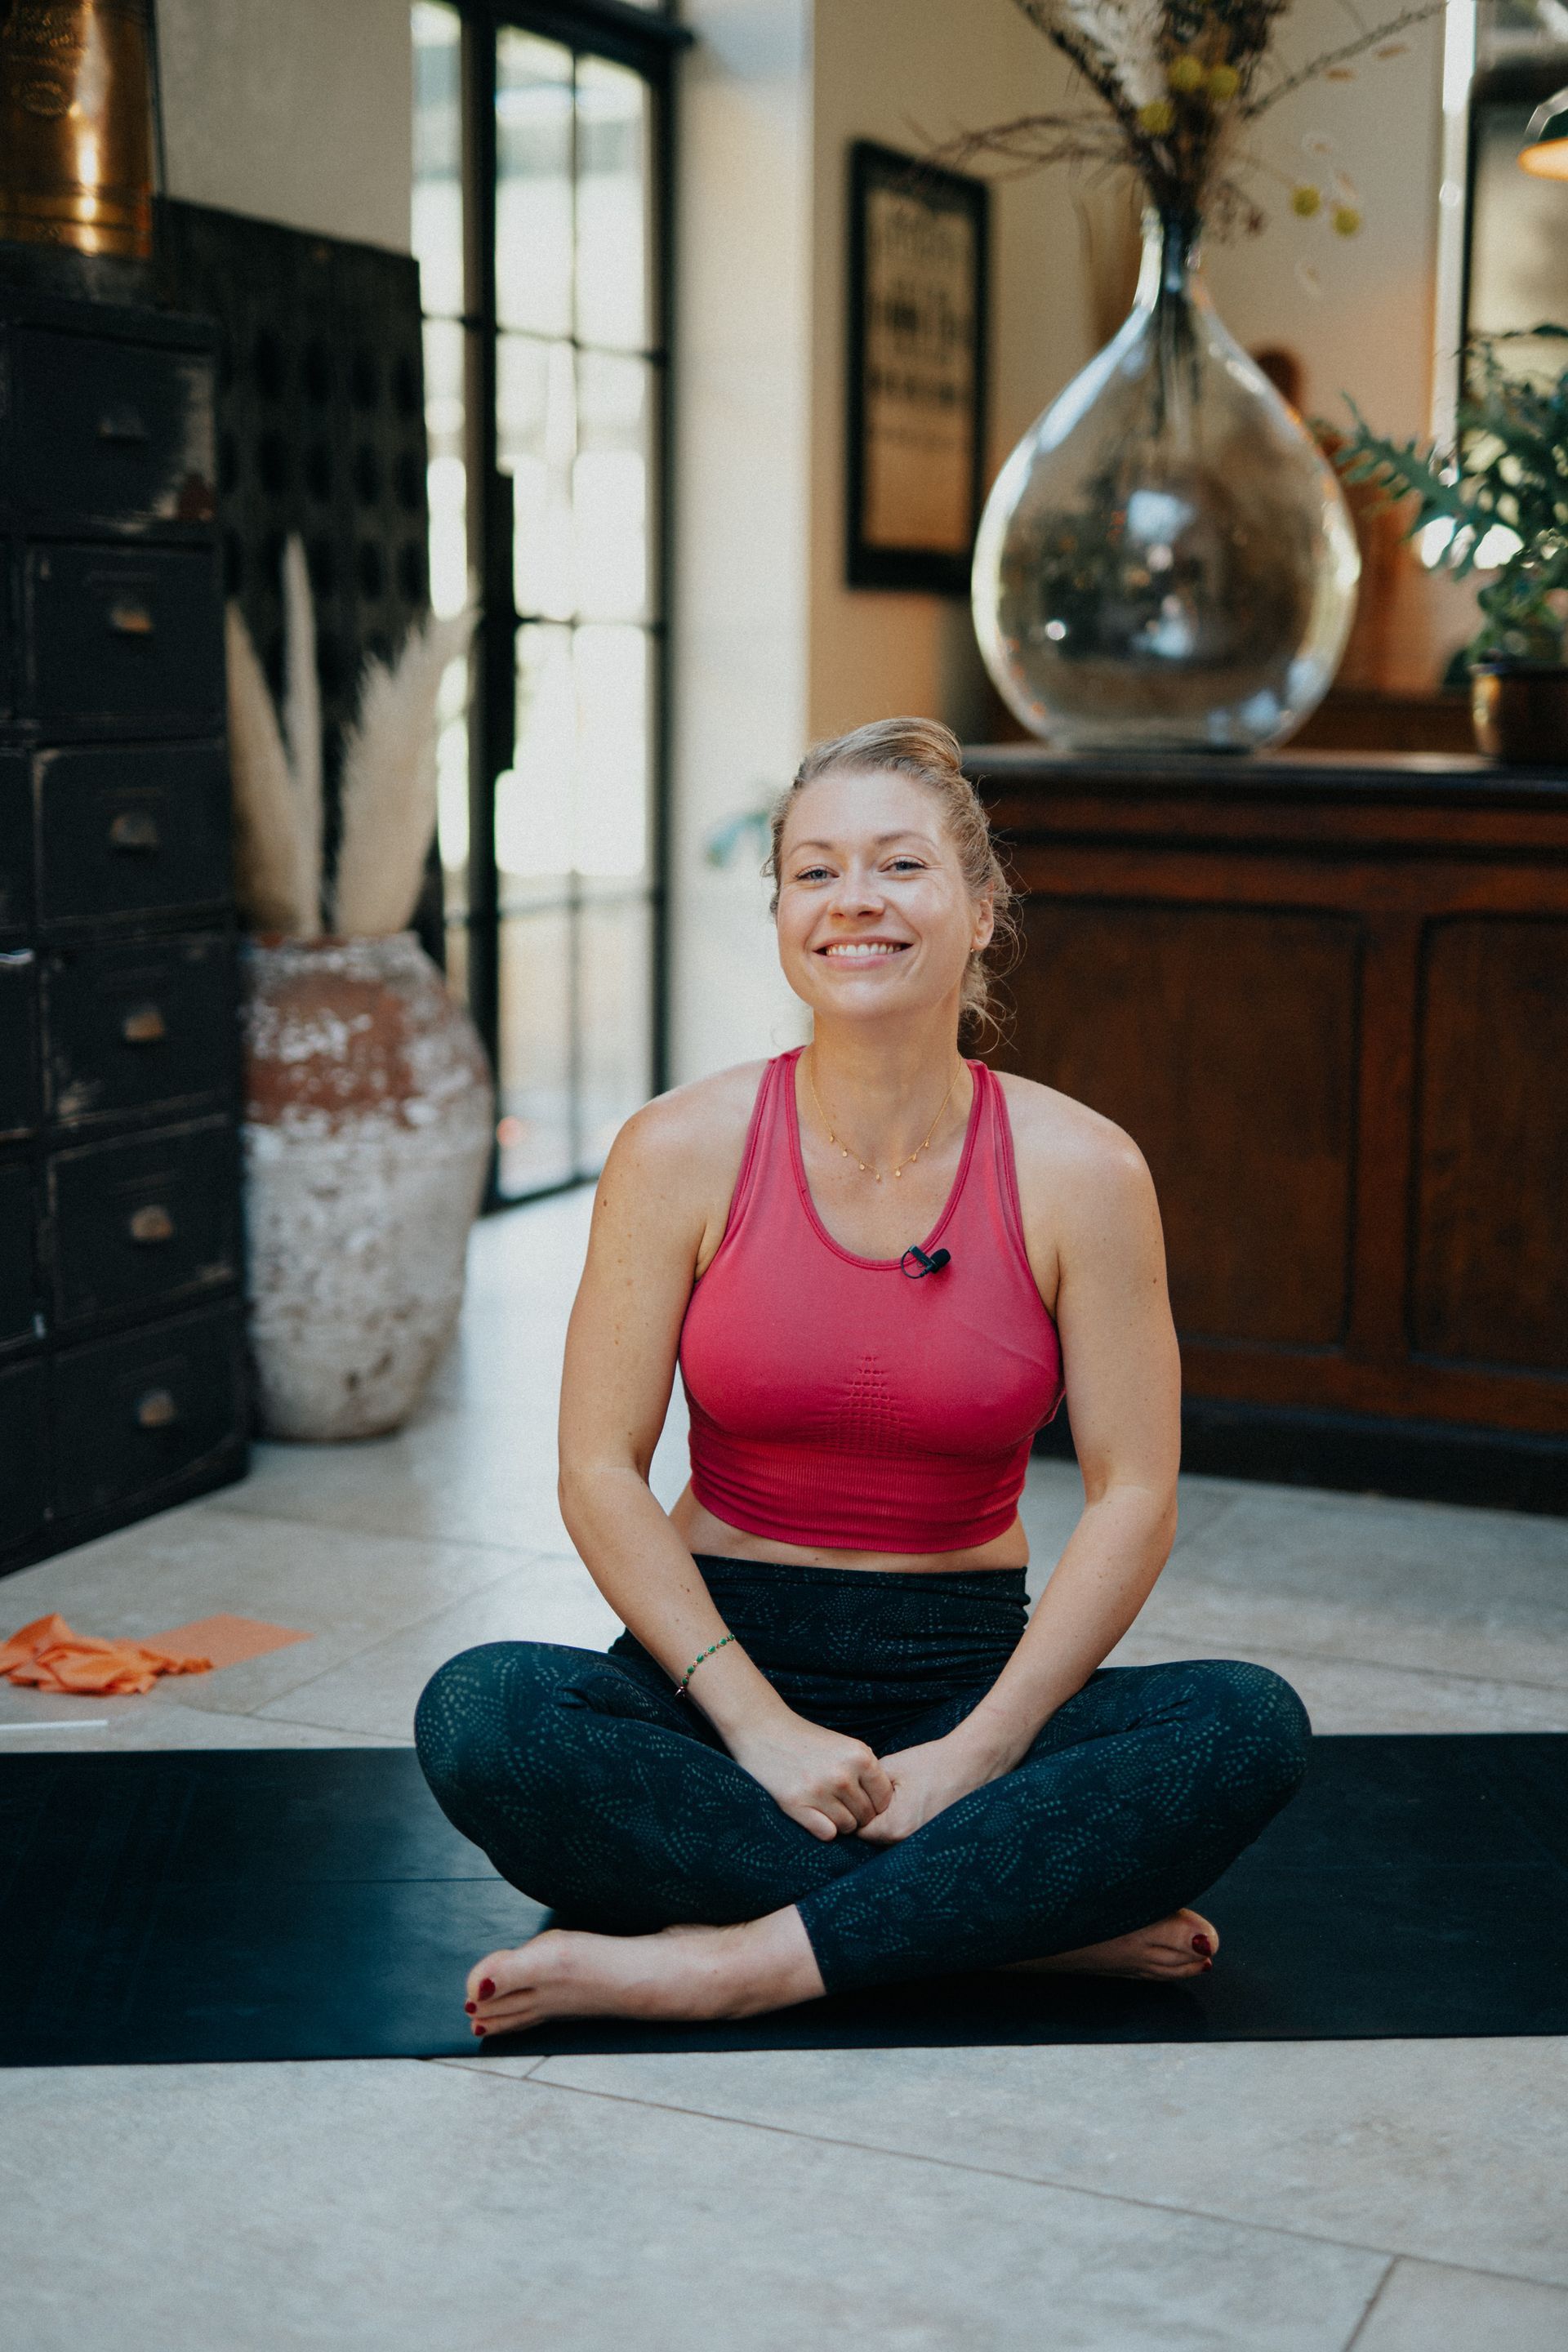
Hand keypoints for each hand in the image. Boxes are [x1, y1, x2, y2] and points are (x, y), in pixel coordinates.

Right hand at [726, 1709, 893, 1840]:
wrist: (763, 1728)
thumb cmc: (805, 1739)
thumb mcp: (844, 1745)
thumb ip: (864, 1771)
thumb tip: (884, 1806)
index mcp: (859, 1756)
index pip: (884, 1798)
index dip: (875, 1803)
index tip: (860, 1799)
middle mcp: (843, 1774)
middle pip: (867, 1816)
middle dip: (856, 1814)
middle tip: (838, 1802)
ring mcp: (819, 1790)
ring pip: (848, 1827)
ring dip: (839, 1821)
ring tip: (824, 1804)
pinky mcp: (796, 1804)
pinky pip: (827, 1833)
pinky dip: (823, 1828)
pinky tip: (812, 1813)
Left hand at [853, 1732, 1001, 1845]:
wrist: (974, 1762)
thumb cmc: (933, 1762)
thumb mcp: (890, 1767)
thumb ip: (866, 1787)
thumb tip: (853, 1798)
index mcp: (895, 1827)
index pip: (860, 1831)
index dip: (856, 1812)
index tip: (857, 1797)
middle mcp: (909, 1842)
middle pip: (876, 1838)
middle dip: (873, 1819)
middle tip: (879, 1796)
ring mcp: (925, 1844)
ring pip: (893, 1838)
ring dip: (890, 1822)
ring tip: (901, 1798)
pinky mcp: (936, 1839)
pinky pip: (911, 1836)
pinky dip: (908, 1823)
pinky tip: (915, 1803)